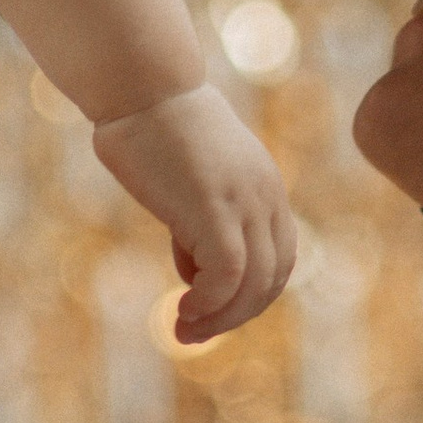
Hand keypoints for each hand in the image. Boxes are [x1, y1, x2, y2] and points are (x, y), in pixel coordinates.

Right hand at [93, 84, 295, 341]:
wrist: (142, 88)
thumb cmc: (153, 127)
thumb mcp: (191, 179)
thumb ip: (201, 217)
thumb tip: (193, 261)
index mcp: (266, 188)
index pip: (279, 259)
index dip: (250, 294)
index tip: (212, 310)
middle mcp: (265, 197)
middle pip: (273, 277)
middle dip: (236, 315)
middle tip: (193, 333)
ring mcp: (245, 202)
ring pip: (254, 284)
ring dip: (220, 318)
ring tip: (184, 330)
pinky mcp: (215, 208)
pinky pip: (228, 275)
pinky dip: (209, 303)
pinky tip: (180, 309)